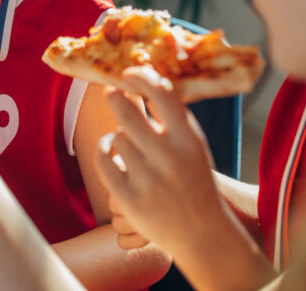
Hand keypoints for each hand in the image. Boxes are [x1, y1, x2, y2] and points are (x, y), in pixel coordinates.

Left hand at [94, 66, 224, 254]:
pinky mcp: (129, 198)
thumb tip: (140, 79)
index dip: (141, 76)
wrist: (202, 232)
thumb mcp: (192, 144)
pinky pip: (104, 160)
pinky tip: (111, 150)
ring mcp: (148, 180)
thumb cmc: (193, 178)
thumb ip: (170, 115)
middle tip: (110, 92)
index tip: (128, 72)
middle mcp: (169, 158)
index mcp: (189, 139)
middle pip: (126, 111)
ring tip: (128, 142)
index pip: (162, 93)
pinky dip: (104, 151)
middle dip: (114, 96)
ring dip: (118, 135)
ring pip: (117, 137)